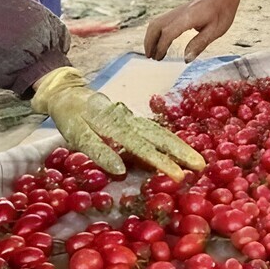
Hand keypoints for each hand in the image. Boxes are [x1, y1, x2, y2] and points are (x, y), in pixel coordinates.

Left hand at [31, 68, 204, 181]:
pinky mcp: (135, 119)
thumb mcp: (76, 135)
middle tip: (201, 167)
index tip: (179, 176)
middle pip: (160, 137)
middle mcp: (130, 120)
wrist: (68, 92)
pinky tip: (182, 148)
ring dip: (181, 146)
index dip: (162, 162)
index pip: (143, 147)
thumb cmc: (71, 117)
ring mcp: (134, 118)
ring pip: (161, 132)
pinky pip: (156, 129)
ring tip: (198, 161)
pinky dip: (172, 139)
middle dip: (182, 152)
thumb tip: (120, 169)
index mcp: (116, 126)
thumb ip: (97, 151)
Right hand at [144, 0, 245, 61]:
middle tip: (150, 57)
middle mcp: (178, 14)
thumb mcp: (215, 31)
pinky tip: (161, 43)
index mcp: (188, 18)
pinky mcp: (178, 13)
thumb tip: (186, 59)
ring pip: (155, 23)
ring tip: (152, 52)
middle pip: (155, 26)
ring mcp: (176, 12)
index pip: (168, 33)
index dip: (161, 46)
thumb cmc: (221, 12)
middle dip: (149, 43)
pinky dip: (156, 33)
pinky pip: (161, 22)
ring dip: (150, 38)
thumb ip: (199, 44)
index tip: (159, 57)